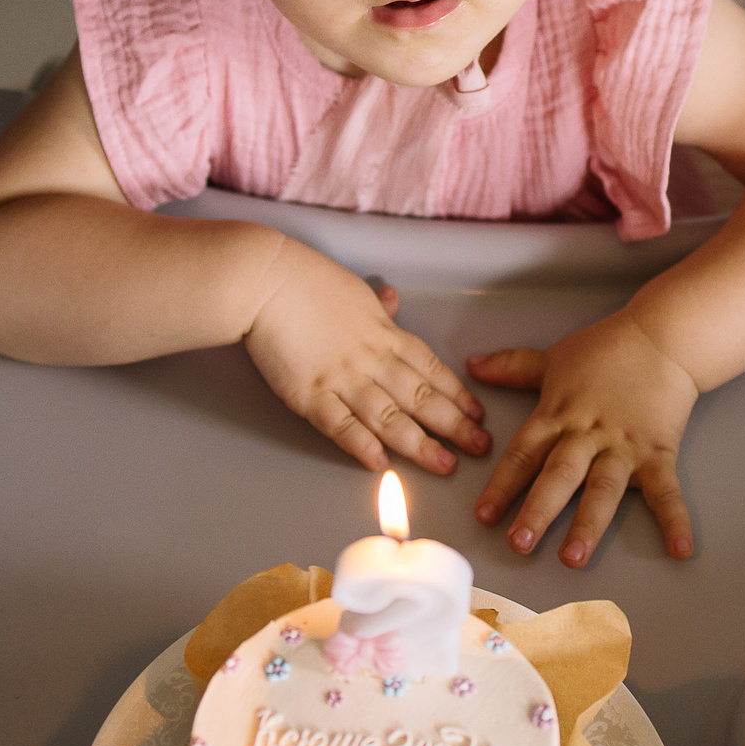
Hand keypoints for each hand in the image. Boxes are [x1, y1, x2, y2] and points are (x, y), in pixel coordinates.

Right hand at [243, 245, 487, 474]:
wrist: (264, 282)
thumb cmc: (306, 281)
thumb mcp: (353, 288)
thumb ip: (376, 306)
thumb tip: (393, 300)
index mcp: (384, 333)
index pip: (430, 368)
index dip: (457, 394)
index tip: (478, 414)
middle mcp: (371, 359)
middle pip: (421, 396)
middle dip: (454, 424)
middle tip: (479, 447)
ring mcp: (341, 379)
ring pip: (389, 417)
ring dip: (419, 444)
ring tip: (444, 464)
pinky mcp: (309, 395)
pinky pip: (341, 426)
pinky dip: (362, 445)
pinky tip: (381, 462)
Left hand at [470, 312, 697, 566]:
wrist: (665, 336)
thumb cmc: (608, 348)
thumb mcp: (554, 357)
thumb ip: (513, 367)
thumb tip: (473, 364)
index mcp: (559, 414)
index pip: (524, 453)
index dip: (502, 484)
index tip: (484, 515)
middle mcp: (588, 435)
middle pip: (558, 475)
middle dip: (537, 510)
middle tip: (519, 543)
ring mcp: (624, 447)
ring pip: (602, 488)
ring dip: (588, 523)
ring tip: (574, 557)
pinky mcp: (658, 453)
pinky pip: (667, 491)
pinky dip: (675, 520)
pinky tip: (680, 549)